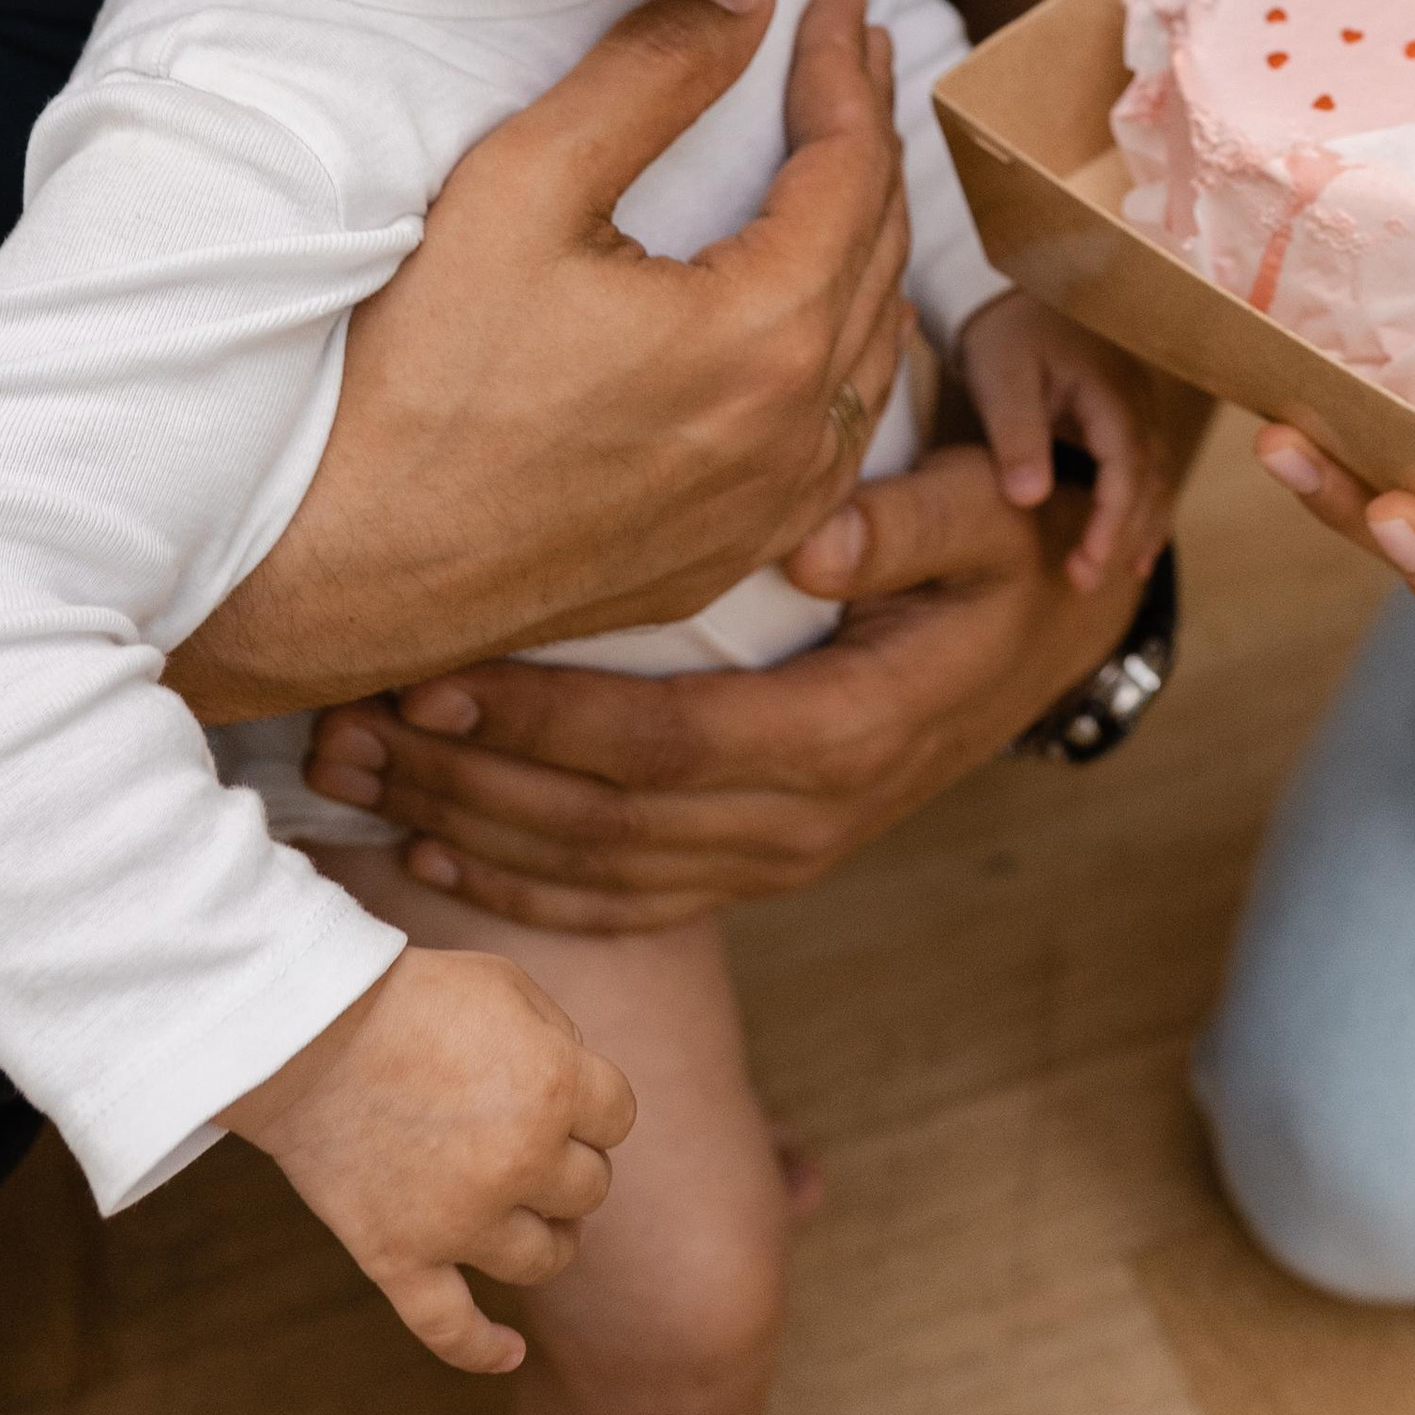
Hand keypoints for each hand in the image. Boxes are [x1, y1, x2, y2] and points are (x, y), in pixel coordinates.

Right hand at [170, 0, 913, 723]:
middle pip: (877, 251)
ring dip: (872, 245)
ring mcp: (766, 511)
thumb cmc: (411, 380)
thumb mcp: (520, 186)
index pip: (852, 168)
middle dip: (871, 138)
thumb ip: (650, 75)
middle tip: (858, 58)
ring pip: (871, 351)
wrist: (331, 569)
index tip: (842, 0)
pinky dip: (849, 361)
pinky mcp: (723, 558)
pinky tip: (831, 328)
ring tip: (854, 166)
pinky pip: (836, 444)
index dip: (849, 70)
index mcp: (765, 335)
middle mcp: (794, 434)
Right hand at [223, 944, 633, 1373]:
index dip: (597, 1103)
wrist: (304, 1032)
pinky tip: (512, 1352)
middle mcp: (519, 1162)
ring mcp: (459, 1221)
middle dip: (571, 1162)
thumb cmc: (410, 996)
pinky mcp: (401, 1259)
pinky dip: (482, 1348)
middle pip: (588, 1188)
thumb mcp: (508, 986)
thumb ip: (561, 1039)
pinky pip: (451, 1329)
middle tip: (534, 1138)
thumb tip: (585, 1093)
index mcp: (555, 1087)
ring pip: (544, 1257)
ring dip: (551, 1237)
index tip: (563, 1088)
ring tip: (539, 1218)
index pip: (619, 1117)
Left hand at [299, 419, 1200, 931]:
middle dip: (468, 789)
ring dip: (473, 840)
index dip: (546, 725)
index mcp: (857, 730)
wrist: (1068, 615)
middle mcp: (817, 816)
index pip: (668, 746)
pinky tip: (438, 863)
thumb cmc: (1018, 537)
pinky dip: (528, 894)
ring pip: (607, 878)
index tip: (437, 679)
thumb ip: (912, 521)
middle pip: (612, 831)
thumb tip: (814, 542)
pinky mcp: (770, 860)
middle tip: (346, 736)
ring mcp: (792, 852)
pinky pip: (635, 903)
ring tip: (354, 787)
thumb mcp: (997, 511)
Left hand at [954, 292, 1167, 594]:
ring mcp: (1136, 405)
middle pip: (1148, 479)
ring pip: (1155, 475)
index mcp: (1112, 391)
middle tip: (1085, 583)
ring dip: (1140, 525)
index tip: (1085, 566)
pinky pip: (1146, 466)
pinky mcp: (1123, 413)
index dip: (1110, 522)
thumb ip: (1016, 437)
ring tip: (1121, 575)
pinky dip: (1143, 505)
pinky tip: (1134, 542)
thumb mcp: (1001, 377)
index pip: (1125, 469)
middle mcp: (1136, 400)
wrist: (1009, 288)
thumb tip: (1029, 500)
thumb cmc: (1004, 330)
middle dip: (1123, 534)